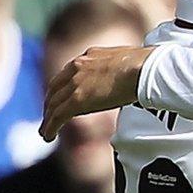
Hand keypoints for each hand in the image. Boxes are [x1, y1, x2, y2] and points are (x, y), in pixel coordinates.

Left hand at [40, 46, 155, 140]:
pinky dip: (50, 127)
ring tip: (45, 132)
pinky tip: (48, 136)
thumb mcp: (127, 62)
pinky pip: (58, 116)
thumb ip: (119, 69)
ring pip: (53, 104)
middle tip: (49, 116)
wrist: (146, 68)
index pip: (69, 72)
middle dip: (50, 103)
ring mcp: (76, 82)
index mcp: (90, 56)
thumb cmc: (147, 65)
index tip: (62, 97)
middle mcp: (78, 66)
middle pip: (55, 87)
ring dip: (48, 119)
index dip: (62, 87)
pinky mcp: (78, 99)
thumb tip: (131, 77)